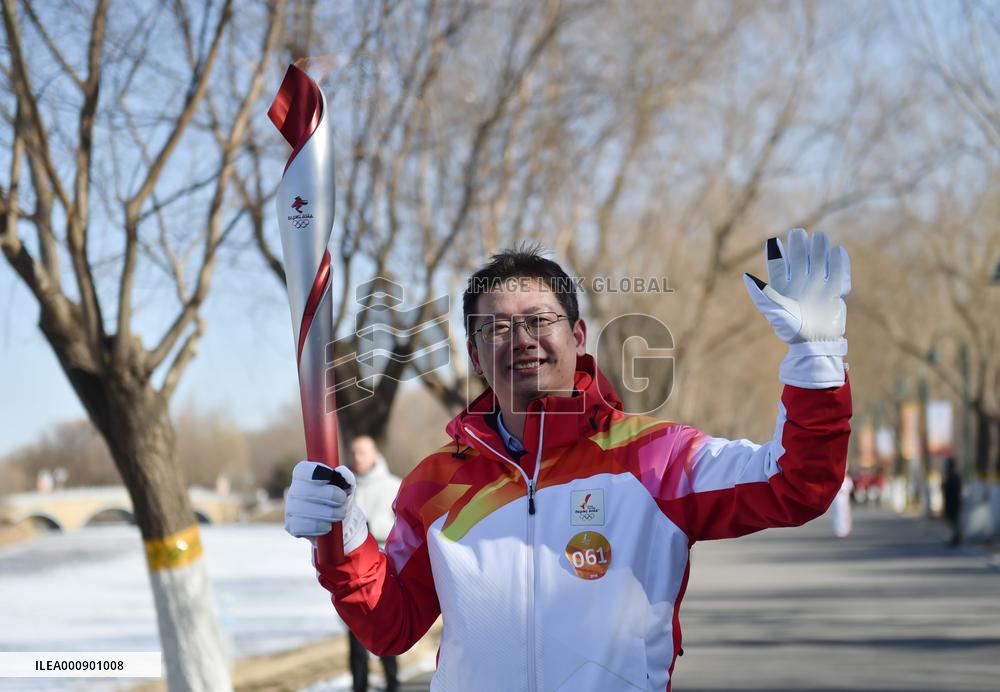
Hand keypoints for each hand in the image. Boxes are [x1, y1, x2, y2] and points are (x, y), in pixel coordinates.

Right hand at [284, 461, 367, 551]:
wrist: (339, 522)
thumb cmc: (340, 499)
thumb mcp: (346, 487)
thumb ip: (346, 477)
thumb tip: (341, 471)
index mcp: (304, 476)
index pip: (302, 470)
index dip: (316, 472)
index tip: (330, 477)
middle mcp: (294, 491)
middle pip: (304, 490)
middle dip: (329, 495)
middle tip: (342, 499)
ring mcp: (290, 509)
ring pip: (304, 510)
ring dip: (328, 513)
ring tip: (340, 514)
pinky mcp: (291, 526)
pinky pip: (301, 527)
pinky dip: (318, 527)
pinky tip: (327, 526)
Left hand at [743, 228, 850, 343]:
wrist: (815, 344)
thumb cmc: (791, 330)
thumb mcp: (773, 312)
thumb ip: (761, 294)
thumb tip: (746, 276)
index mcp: (781, 288)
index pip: (777, 265)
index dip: (776, 252)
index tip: (774, 241)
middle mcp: (799, 284)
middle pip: (798, 259)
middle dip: (798, 245)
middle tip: (798, 233)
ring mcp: (817, 286)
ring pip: (818, 261)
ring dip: (818, 249)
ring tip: (818, 236)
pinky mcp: (833, 291)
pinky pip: (837, 272)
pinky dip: (838, 261)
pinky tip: (837, 250)